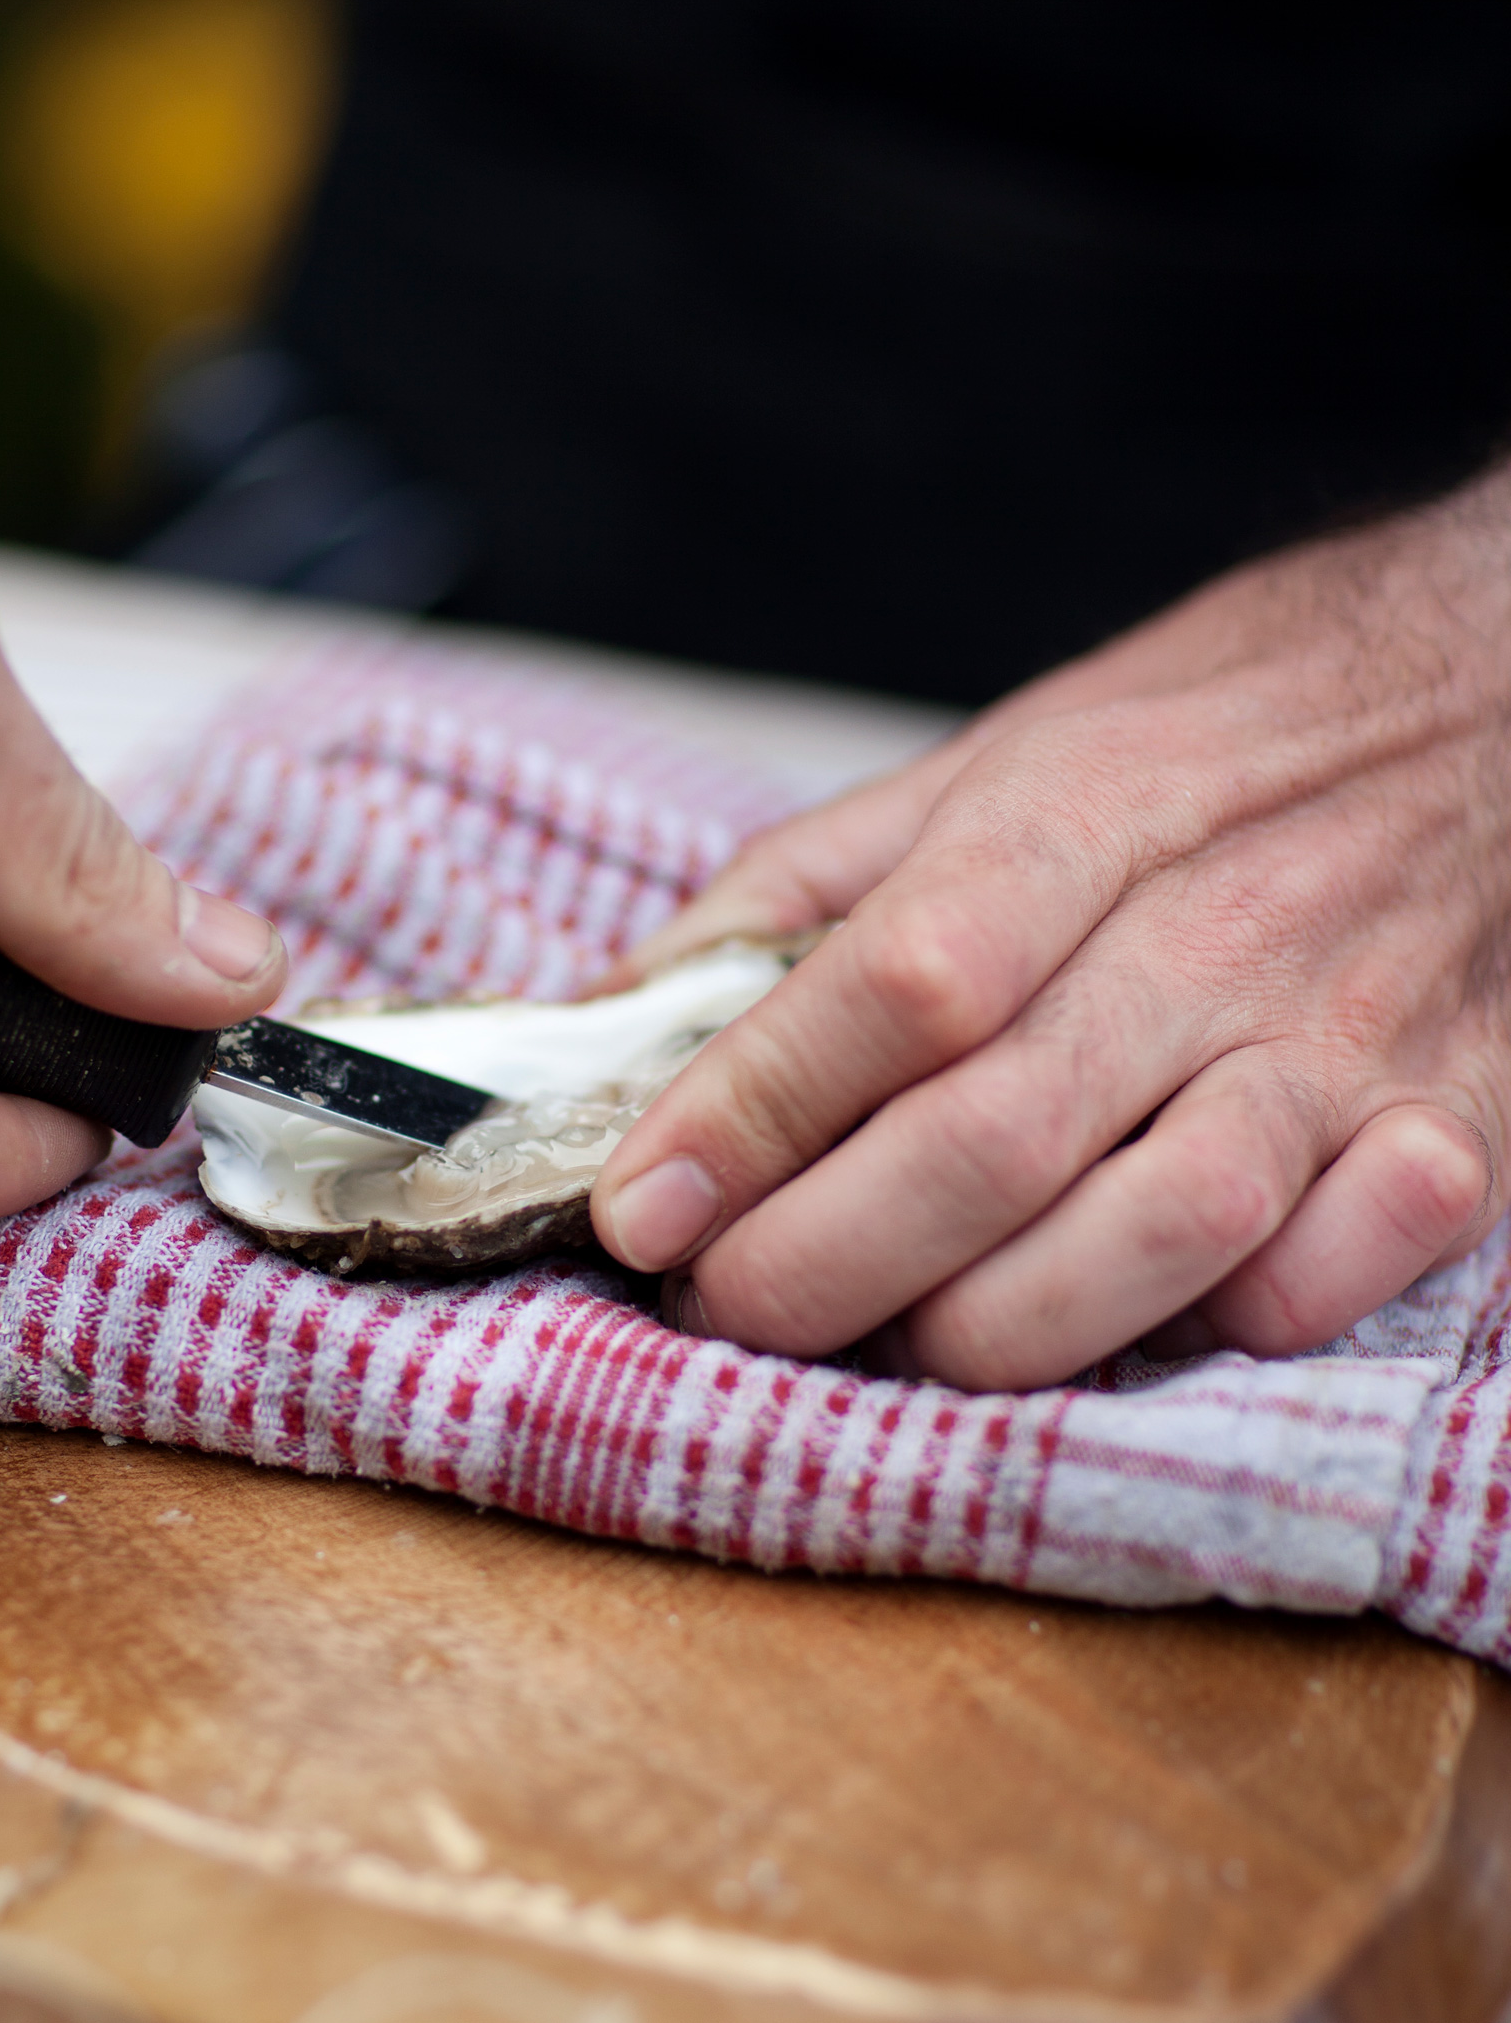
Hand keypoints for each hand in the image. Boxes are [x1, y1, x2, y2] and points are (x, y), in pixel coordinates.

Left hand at [591, 482, 1510, 1386]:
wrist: (1490, 681)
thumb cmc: (1202, 744)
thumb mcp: (983, 762)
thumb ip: (791, 896)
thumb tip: (600, 1023)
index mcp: (1074, 815)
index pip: (894, 981)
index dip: (747, 1114)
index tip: (638, 1209)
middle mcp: (1213, 929)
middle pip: (996, 1135)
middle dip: (825, 1263)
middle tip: (731, 1310)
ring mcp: (1343, 1035)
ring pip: (1163, 1234)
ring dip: (998, 1326)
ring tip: (904, 1341)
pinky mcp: (1455, 1119)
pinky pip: (1337, 1272)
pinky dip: (1224, 1326)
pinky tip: (1143, 1321)